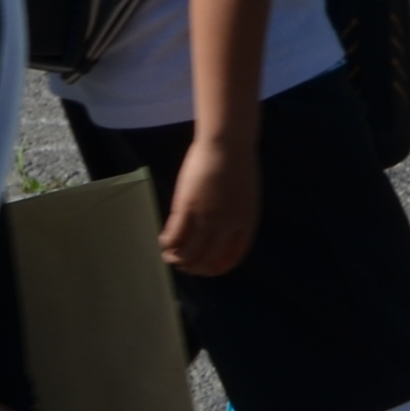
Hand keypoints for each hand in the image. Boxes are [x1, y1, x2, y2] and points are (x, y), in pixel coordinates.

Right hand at [160, 132, 259, 277]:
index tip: (207, 269)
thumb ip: (236, 215)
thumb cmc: (238, 162)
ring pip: (188, 253)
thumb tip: (221, 231)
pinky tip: (163, 241)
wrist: (228, 141)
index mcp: (246, 222)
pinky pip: (174, 236)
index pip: (233, 258)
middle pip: (208, 260)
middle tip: (185, 265)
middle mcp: (228, 226)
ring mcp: (207, 218)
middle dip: (195, 267)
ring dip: (177, 259)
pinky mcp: (187, 207)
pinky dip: (167, 243)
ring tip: (170, 256)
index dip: (217, 268)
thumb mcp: (246, 195)